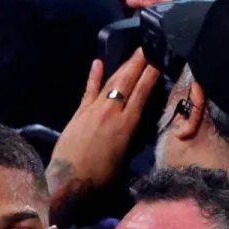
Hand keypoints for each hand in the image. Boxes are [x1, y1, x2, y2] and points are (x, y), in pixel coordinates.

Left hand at [46, 51, 158, 219]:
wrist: (70, 180)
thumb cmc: (101, 178)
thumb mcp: (125, 161)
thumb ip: (132, 142)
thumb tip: (138, 133)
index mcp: (127, 125)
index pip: (142, 93)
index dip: (150, 75)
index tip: (157, 61)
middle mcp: (112, 112)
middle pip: (128, 82)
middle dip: (138, 63)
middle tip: (147, 48)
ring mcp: (94, 109)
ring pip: (111, 82)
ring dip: (122, 67)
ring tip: (133, 54)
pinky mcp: (79, 112)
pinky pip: (89, 90)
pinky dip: (94, 76)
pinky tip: (98, 62)